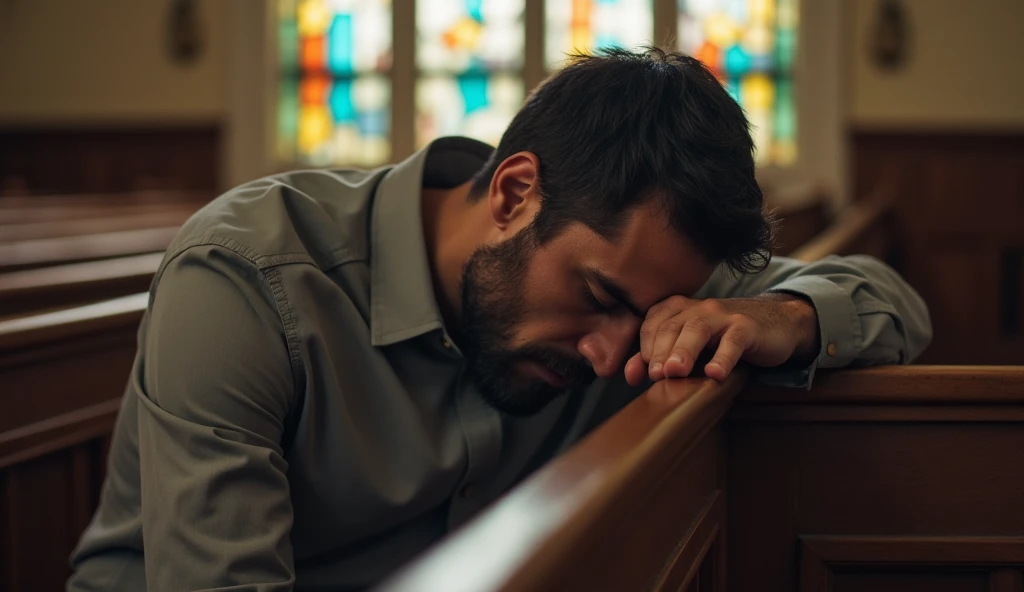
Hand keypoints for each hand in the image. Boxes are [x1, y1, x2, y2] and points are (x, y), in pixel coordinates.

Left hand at [623, 293, 819, 384]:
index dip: (643, 347)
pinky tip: (715, 374)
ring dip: (684, 350)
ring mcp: (724, 316)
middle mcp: (699, 308)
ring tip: (675, 372)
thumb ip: (660, 358)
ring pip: (698, 328)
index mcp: (680, 309)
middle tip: (655, 375)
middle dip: (660, 350)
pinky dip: (723, 357)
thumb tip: (630, 376)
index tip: (637, 375)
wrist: (776, 324)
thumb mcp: (692, 347)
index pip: (653, 322)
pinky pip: (733, 340)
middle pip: (672, 325)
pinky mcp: (748, 328)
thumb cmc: (725, 339)